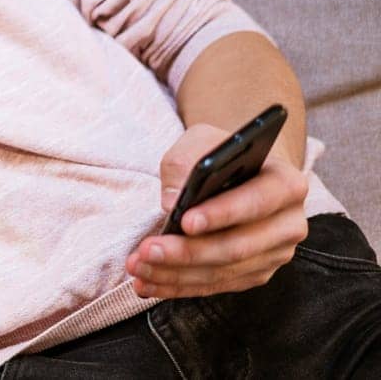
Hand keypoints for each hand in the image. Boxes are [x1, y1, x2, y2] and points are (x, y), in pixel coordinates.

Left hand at [125, 123, 308, 297]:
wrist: (239, 172)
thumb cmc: (219, 154)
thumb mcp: (201, 142)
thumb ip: (185, 163)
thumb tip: (171, 203)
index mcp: (287, 184)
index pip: (257, 202)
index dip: (223, 214)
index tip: (186, 221)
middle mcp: (289, 224)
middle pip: (238, 247)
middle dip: (189, 252)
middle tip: (148, 251)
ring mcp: (275, 254)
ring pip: (223, 272)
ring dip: (176, 274)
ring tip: (138, 268)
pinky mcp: (256, 273)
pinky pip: (216, 285)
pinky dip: (179, 285)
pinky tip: (148, 283)